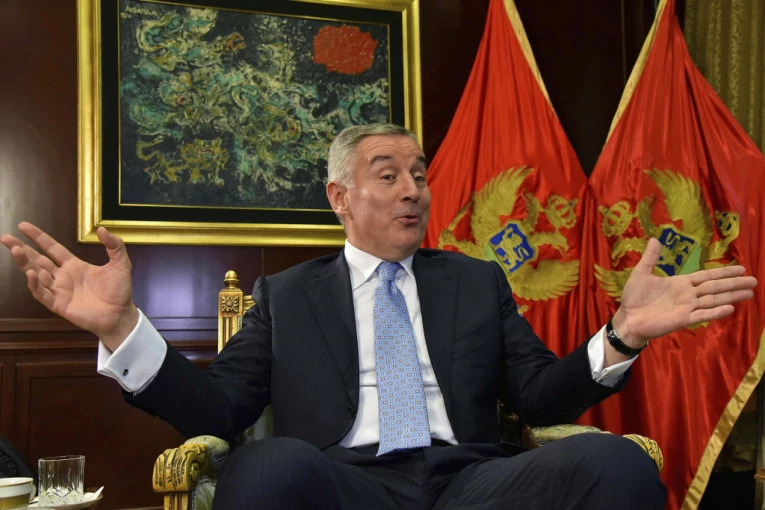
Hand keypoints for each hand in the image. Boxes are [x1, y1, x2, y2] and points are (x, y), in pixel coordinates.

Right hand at [1, 222, 138, 350]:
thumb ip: (114, 245)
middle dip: (22, 249)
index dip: (38, 237)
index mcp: (74, 265)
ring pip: (36, 274)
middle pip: (37, 260)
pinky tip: (30, 273)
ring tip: (16, 249)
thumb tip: (102, 229)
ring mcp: (59, 291)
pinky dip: (35, 284)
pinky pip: (43, 293)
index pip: (52, 248)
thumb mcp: (121, 263)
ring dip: (25, 263)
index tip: (23, 226)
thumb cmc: (120, 291)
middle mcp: (63, 277)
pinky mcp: (59, 305)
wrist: (121, 315)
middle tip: (5, 238)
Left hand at [610, 238, 756, 354]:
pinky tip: (730, 308)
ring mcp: (687, 307)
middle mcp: (688, 295)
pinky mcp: (682, 319)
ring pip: (713, 300)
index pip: (707, 276)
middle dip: (734, 283)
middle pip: (715, 287)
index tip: (741, 268)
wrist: (627, 318)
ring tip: (749, 293)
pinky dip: (716, 312)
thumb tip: (654, 239)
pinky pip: (702, 315)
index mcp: (681, 284)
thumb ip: (650, 258)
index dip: (723, 272)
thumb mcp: (641, 273)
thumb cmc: (634, 298)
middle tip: (754, 281)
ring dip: (731, 296)